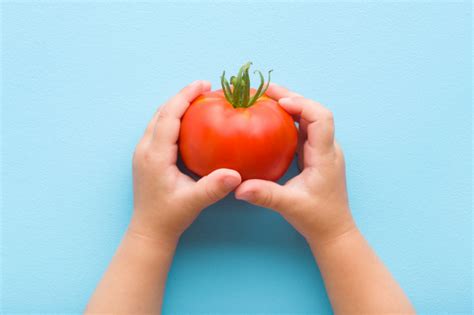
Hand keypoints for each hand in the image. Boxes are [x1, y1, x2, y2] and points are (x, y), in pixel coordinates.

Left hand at [130, 81, 241, 245]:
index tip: (202, 84)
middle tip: (204, 87)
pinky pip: (158, 129)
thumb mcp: (193, 202)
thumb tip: (236, 175)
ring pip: (158, 119)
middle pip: (161, 112)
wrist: (149, 230)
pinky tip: (189, 122)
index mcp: (155, 156)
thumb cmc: (170, 217)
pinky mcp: (146, 158)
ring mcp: (143, 153)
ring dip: (176, 106)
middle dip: (182, 96)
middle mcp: (145, 150)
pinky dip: (173, 118)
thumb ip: (213, 188)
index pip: (169, 116)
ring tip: (197, 99)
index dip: (185, 97)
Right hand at [235, 83, 354, 245]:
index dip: (302, 104)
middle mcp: (326, 149)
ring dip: (289, 106)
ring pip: (308, 119)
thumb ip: (265, 195)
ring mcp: (322, 151)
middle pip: (313, 112)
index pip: (321, 118)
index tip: (280, 102)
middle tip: (264, 89)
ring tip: (265, 98)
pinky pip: (302, 131)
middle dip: (290, 97)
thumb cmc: (317, 219)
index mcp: (325, 156)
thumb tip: (238, 187)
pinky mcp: (315, 156)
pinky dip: (287, 121)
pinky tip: (270, 120)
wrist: (334, 231)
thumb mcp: (289, 206)